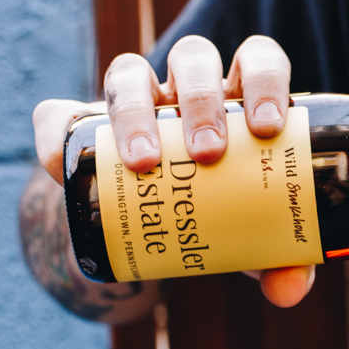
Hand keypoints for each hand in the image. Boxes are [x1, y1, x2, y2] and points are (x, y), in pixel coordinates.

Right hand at [31, 35, 313, 307]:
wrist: (162, 232)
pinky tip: (64, 165)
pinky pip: (60, 115)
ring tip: (143, 163)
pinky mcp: (82, 125)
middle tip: (208, 152)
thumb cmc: (226, 219)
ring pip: (129, 74)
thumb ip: (282, 260)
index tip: (268, 126)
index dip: (264, 82)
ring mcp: (135, 103)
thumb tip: (289, 288)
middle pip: (194, 60)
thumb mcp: (258, 241)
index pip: (256, 63)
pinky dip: (58, 133)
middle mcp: (188, 92)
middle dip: (201, 100)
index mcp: (240, 103)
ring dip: (134, 111)